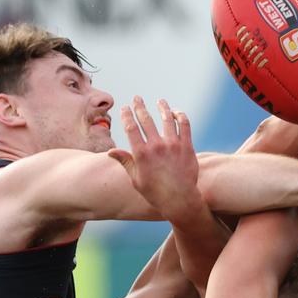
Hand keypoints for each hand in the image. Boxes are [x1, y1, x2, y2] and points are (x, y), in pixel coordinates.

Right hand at [108, 96, 203, 221]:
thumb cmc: (155, 192)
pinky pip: (184, 125)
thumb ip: (125, 162)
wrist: (179, 199)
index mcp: (141, 154)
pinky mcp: (187, 146)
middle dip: (140, 106)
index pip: (131, 128)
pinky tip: (176, 113)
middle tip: (137, 98)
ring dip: (162, 107)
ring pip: (167, 118)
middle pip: (146, 119)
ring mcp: (173, 145)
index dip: (127, 115)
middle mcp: (156, 146)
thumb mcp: (136, 179)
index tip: (125, 108)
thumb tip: (110, 151)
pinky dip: (180, 116)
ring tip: (160, 101)